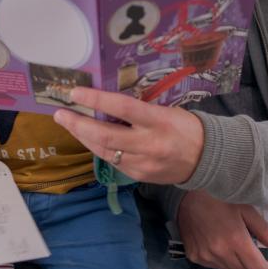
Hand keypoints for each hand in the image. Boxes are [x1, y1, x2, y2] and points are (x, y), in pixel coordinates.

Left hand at [54, 87, 204, 183]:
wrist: (207, 158)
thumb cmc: (186, 126)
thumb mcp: (166, 110)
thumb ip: (139, 110)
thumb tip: (107, 102)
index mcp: (158, 121)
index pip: (123, 108)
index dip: (97, 99)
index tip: (76, 92)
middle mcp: (149, 144)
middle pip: (105, 135)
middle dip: (78, 124)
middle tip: (60, 113)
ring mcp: (142, 163)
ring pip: (103, 151)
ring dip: (83, 137)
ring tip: (69, 123)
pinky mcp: (139, 176)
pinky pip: (112, 161)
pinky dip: (99, 148)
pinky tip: (90, 139)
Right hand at [177, 191, 267, 268]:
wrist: (186, 195)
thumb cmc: (218, 197)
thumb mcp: (245, 208)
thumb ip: (265, 230)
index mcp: (237, 241)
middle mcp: (221, 253)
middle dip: (253, 263)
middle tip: (252, 247)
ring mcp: (206, 257)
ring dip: (236, 262)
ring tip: (233, 242)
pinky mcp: (194, 256)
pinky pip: (214, 266)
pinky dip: (220, 259)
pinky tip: (217, 242)